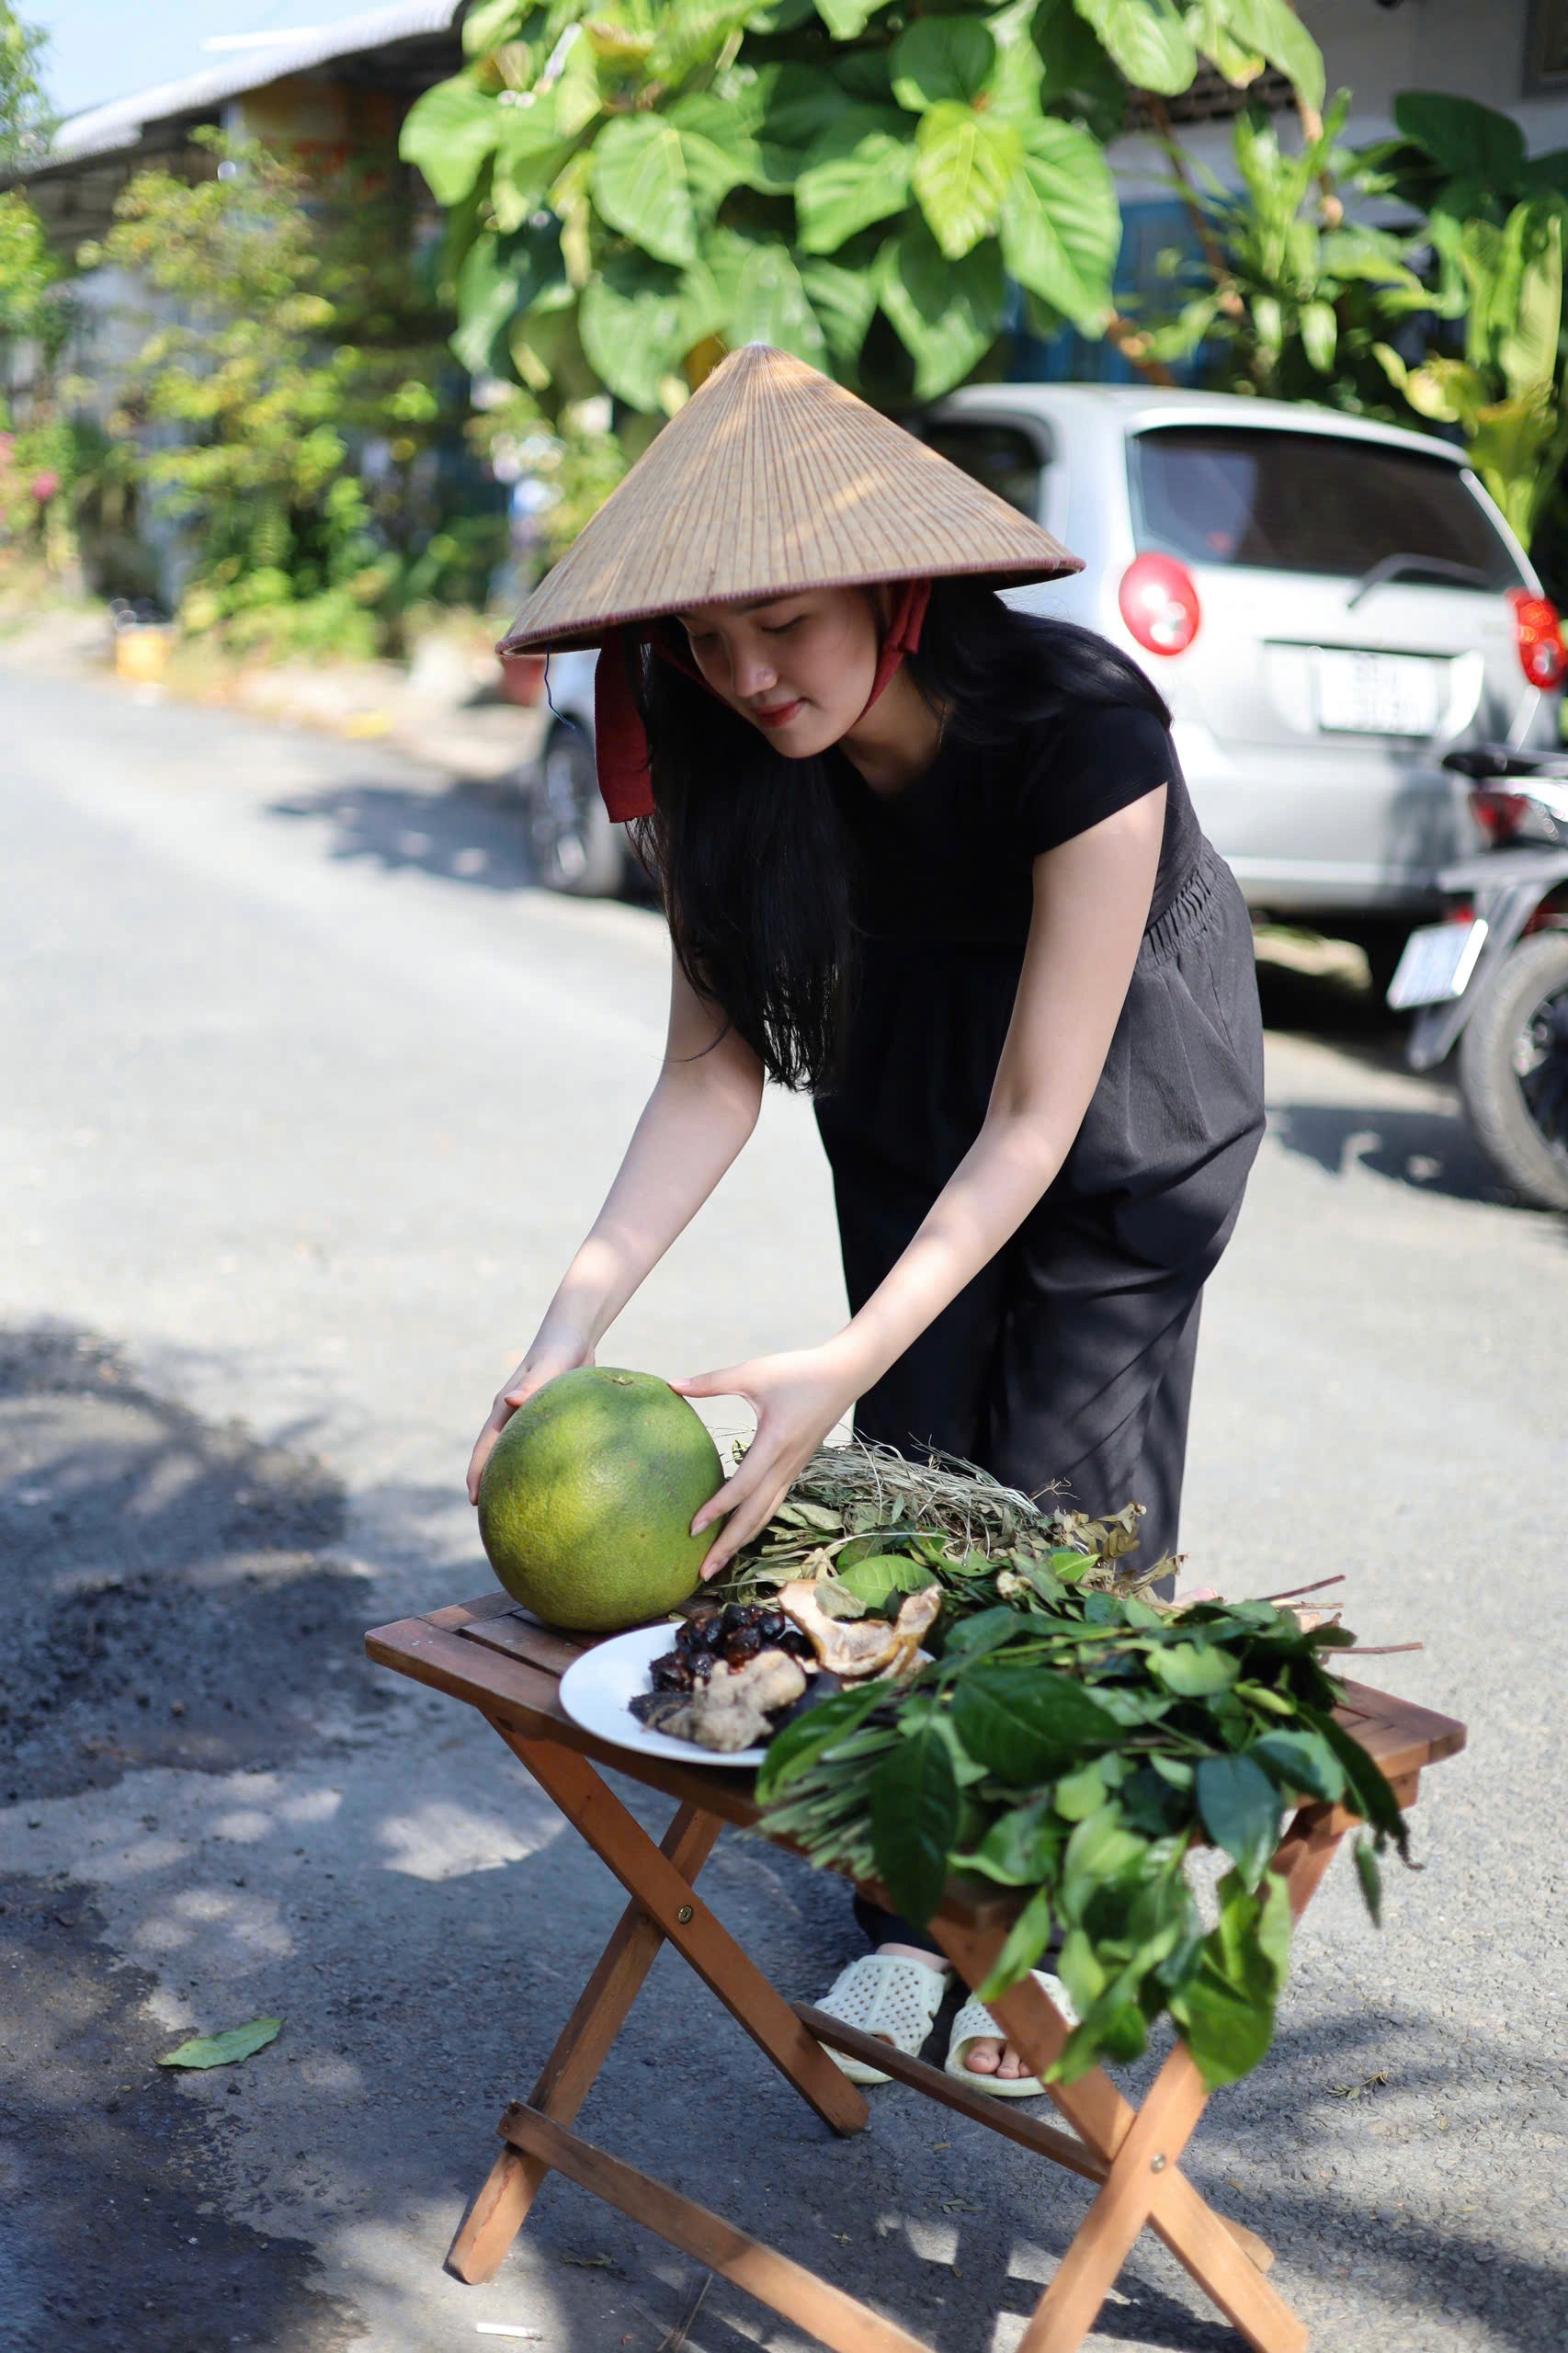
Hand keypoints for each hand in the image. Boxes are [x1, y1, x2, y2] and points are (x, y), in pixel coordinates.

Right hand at [466, 1329, 593, 1503]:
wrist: (575, 1333)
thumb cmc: (562, 1347)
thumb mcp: (551, 1365)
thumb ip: (532, 1383)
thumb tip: (510, 1402)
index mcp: (506, 1406)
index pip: (486, 1445)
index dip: (478, 1472)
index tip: (474, 1501)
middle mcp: (513, 1413)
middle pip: (496, 1454)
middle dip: (492, 1482)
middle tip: (492, 1516)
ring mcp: (529, 1416)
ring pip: (517, 1452)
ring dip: (514, 1475)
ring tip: (520, 1508)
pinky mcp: (548, 1416)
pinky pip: (540, 1446)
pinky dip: (539, 1464)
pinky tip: (557, 1483)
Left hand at [669, 1340, 860, 1580]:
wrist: (844, 1375)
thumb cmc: (798, 1370)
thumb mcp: (753, 1372)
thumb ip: (712, 1382)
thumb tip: (671, 1384)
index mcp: (774, 1444)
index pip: (741, 1487)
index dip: (716, 1510)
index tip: (691, 1529)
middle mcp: (785, 1464)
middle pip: (754, 1516)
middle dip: (728, 1546)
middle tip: (703, 1573)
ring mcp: (792, 1469)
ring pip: (765, 1514)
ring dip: (742, 1541)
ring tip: (719, 1563)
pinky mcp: (795, 1467)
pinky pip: (772, 1503)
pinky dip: (755, 1523)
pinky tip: (740, 1532)